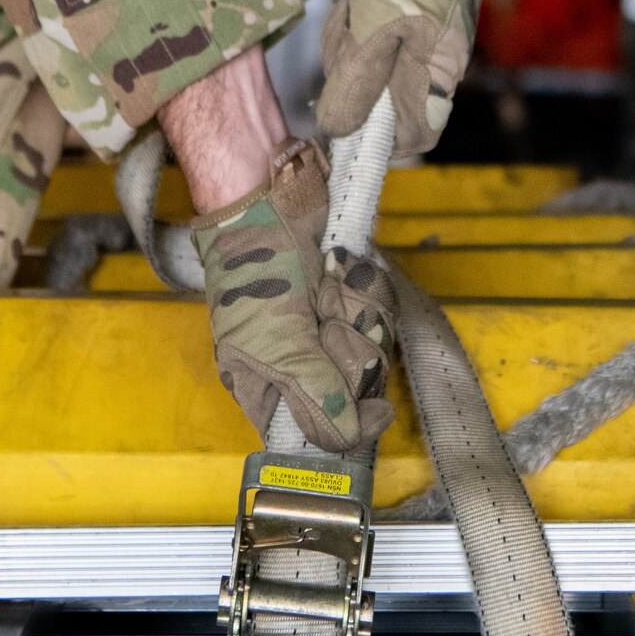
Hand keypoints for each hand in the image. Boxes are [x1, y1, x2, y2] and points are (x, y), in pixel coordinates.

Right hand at [191, 140, 390, 451]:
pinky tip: (338, 269)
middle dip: (352, 345)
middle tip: (323, 319)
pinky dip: (364, 285)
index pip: (322, 433)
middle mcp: (301, 364)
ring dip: (356, 308)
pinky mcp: (349, 297)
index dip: (354, 423)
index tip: (376, 410)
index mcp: (268, 388)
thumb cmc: (252, 268)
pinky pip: (381, 308)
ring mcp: (328, 328)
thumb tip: (346, 439)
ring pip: (376, 344)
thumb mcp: (276, 342)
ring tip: (325, 285)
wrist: (265, 196)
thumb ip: (313, 394)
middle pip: (361, 386)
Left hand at [316, 0, 514, 157]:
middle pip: (384, 99)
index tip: (342, 114)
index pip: (412, 138)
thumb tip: (339, 131)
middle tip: (346, 31)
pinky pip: (378, 29)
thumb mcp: (370, 27)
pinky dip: (360, 15)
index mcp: (434, 77)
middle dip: (354, 73)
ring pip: (376, 61)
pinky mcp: (417, 12)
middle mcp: (437, 64)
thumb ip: (355, 85)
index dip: (376, 139)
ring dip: (352, 38)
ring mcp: (428, 37)